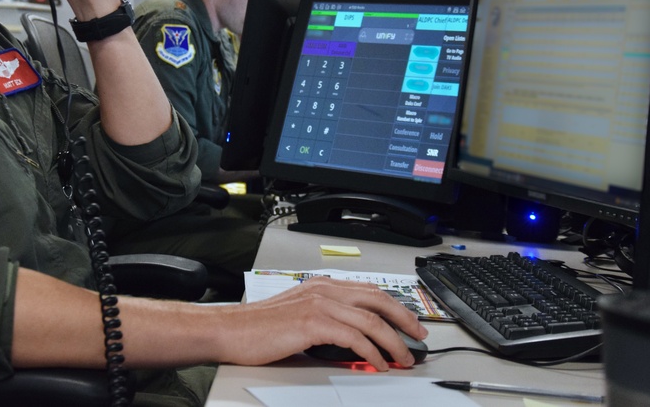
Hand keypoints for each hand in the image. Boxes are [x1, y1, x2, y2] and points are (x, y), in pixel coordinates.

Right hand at [218, 277, 426, 370]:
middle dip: (404, 320)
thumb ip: (327, 319)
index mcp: (322, 285)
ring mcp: (319, 304)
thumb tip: (355, 338)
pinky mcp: (313, 323)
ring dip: (393, 341)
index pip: (369, 290)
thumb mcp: (299, 316)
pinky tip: (378, 364)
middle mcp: (323, 290)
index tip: (409, 323)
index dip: (395, 307)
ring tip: (403, 358)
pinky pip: (354, 337)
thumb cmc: (259, 327)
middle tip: (419, 337)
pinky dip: (372, 352)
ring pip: (371, 319)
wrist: (231, 330)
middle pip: (378, 299)